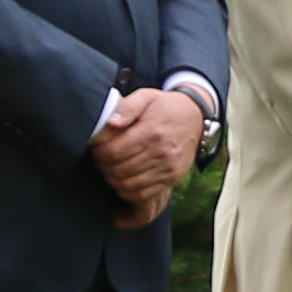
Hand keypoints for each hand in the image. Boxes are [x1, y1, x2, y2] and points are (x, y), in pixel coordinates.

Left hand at [92, 85, 203, 222]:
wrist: (195, 118)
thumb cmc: (164, 106)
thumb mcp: (146, 97)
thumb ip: (126, 107)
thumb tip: (110, 122)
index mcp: (151, 131)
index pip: (114, 152)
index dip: (98, 153)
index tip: (96, 149)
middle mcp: (161, 152)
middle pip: (119, 171)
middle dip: (103, 167)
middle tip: (100, 160)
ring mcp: (168, 168)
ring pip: (129, 186)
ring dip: (113, 180)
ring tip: (110, 169)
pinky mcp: (172, 179)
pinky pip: (144, 194)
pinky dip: (128, 192)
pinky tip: (123, 179)